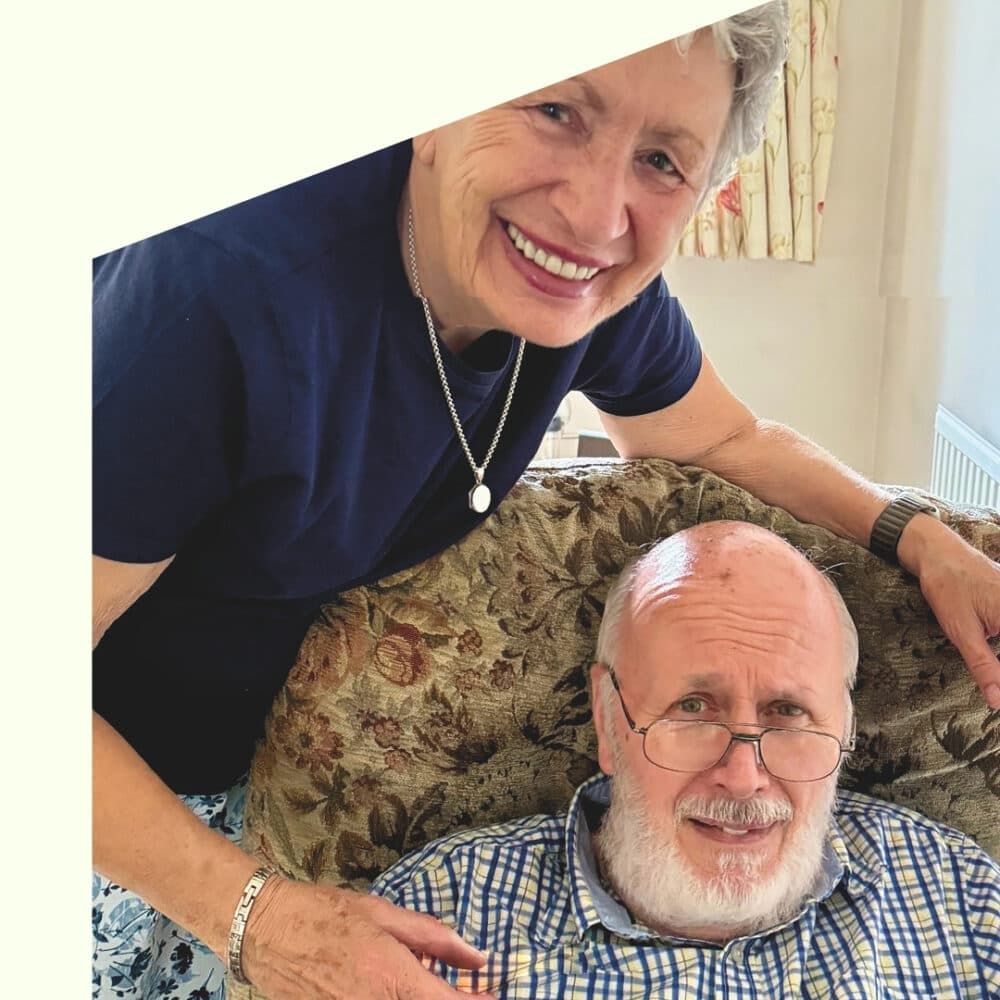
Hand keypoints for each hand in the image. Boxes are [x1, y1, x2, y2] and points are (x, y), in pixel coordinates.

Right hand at [241, 878, 493, 998]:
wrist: (264, 931)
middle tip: (458, 987)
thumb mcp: (382, 914)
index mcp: (392, 976)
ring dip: (420, 998)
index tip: (491, 994)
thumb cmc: (325, 914)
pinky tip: (393, 988)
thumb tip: (476, 955)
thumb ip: (433, 938)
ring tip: (425, 983)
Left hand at [898, 514, 999, 707]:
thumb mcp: (962, 632)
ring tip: (978, 635)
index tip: (998, 696)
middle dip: (997, 662)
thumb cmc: (948, 587)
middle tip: (987, 663)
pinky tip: (989, 641)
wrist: (939, 552)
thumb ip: (985, 667)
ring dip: (996, 654)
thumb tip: (998, 701)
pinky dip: (998, 637)